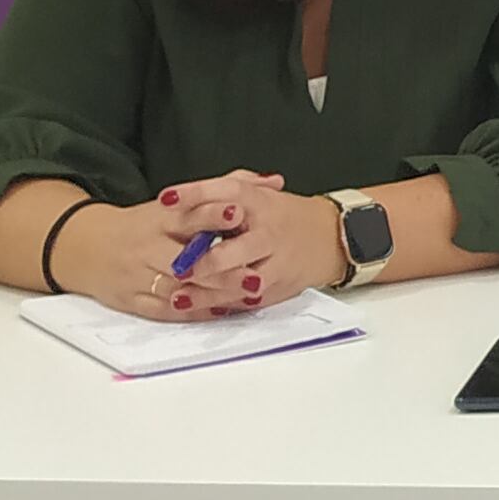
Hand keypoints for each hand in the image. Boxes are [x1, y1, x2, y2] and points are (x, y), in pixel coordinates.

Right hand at [48, 178, 266, 319]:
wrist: (86, 247)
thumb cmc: (142, 225)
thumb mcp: (176, 202)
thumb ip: (225, 188)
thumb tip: (273, 180)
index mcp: (159, 218)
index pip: (187, 214)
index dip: (212, 214)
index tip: (237, 212)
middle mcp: (147, 246)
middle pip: (184, 259)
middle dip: (219, 267)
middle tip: (254, 273)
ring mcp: (138, 275)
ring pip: (177, 288)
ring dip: (212, 293)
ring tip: (244, 294)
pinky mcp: (132, 299)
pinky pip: (164, 309)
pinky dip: (193, 311)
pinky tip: (220, 310)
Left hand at [178, 175, 349, 314]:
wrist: (331, 237)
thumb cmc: (284, 216)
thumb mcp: (258, 195)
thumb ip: (220, 195)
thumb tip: (177, 200)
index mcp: (260, 202)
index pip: (227, 192)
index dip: (196, 194)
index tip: (167, 199)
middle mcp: (269, 232)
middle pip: (240, 248)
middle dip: (209, 261)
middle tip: (181, 267)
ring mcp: (277, 262)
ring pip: (243, 282)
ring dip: (210, 293)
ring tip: (179, 297)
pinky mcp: (278, 286)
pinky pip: (247, 299)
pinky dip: (222, 304)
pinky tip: (199, 307)